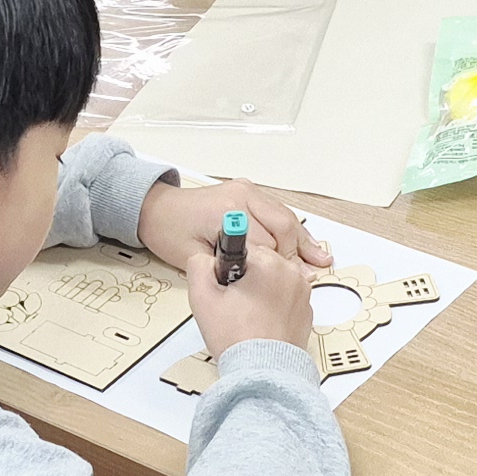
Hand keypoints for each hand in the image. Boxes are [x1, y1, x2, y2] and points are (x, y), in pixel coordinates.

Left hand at [136, 177, 323, 281]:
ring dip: (302, 241)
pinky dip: (293, 230)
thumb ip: (229, 268)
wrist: (156, 209)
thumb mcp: (194, 257)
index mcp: (229, 211)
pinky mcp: (249, 192)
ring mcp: (247, 191)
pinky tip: (307, 244)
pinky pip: (279, 212)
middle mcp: (242, 195)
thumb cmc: (169, 232)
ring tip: (320, 260)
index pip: (265, 244)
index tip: (287, 284)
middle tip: (307, 275)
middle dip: (295, 254)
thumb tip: (263, 281)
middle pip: (283, 228)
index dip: (276, 268)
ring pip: (286, 219)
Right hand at [185, 204, 320, 360]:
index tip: (226, 284)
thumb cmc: (237, 338)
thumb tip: (205, 257)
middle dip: (244, 279)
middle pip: (259, 263)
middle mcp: (292, 273)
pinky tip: (260, 323)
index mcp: (270, 263)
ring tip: (246, 316)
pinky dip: (273, 306)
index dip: (228, 268)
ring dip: (259, 291)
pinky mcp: (306, 311)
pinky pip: (284, 298)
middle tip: (232, 305)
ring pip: (272, 280)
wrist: (262, 372)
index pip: (242, 248)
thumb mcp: (202, 297)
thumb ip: (198, 264)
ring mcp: (303, 293)